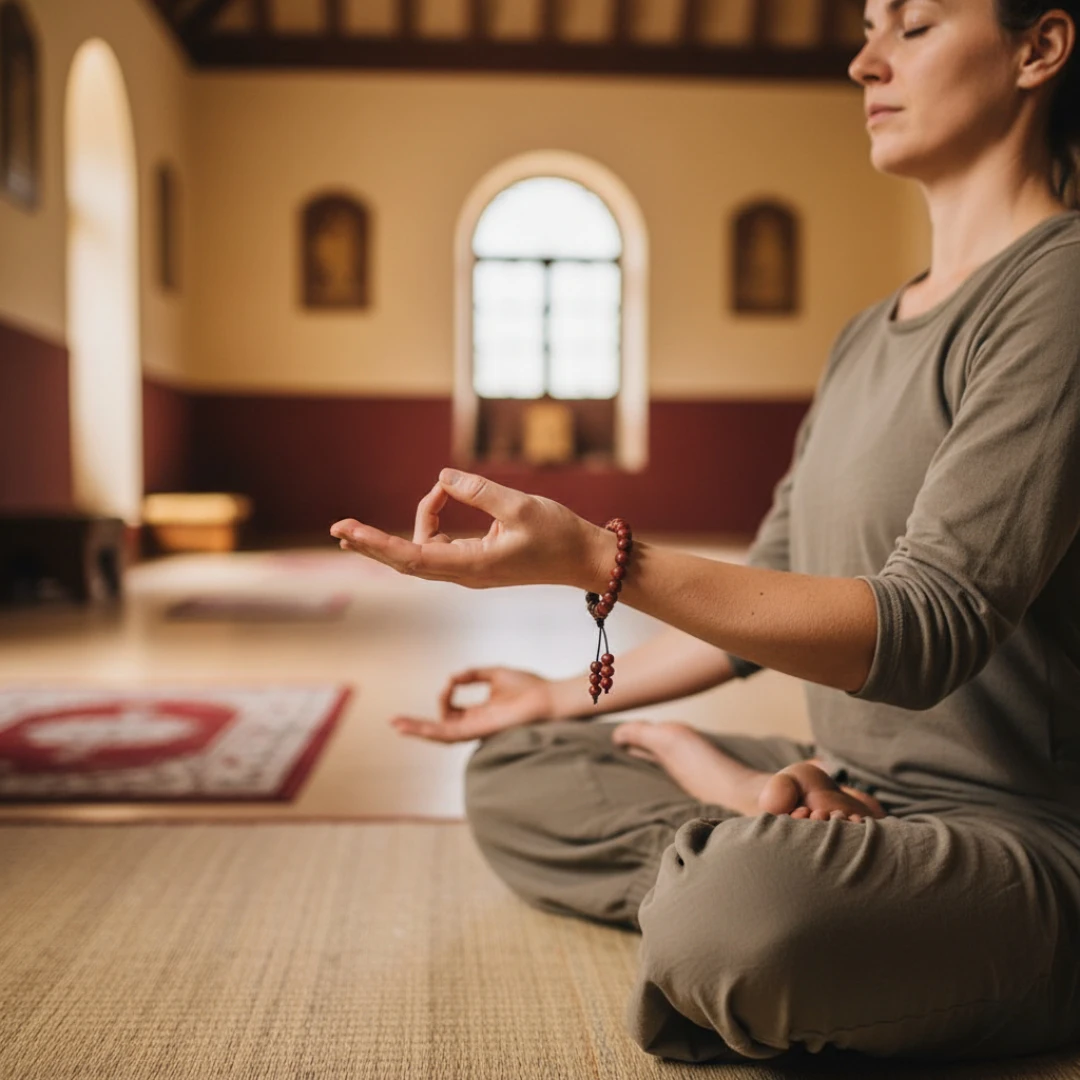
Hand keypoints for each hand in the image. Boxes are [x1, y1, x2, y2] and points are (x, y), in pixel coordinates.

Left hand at [330, 469, 604, 589]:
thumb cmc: (558, 534)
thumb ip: (478, 491)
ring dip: (419, 520)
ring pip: (423, 549)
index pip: (411, 556)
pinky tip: (440, 500)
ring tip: (440, 490)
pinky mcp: (476, 562)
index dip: (376, 543)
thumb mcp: (519, 506)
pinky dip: (434, 521)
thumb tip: (442, 477)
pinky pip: (440, 544)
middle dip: (372, 545)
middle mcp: (464, 573)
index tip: (347, 532)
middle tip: (338, 528)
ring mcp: (469, 570)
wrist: (584, 559)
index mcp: (472, 565)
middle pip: (405, 561)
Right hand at [391, 667, 556, 742]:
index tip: (453, 680)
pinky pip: (450, 734)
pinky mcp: (478, 731)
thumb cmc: (530, 687)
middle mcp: (476, 724)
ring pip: (440, 734)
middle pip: (440, 727)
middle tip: (395, 721)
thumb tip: (451, 677)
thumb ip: (472, 675)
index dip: (445, 695)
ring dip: (417, 730)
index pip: (451, 711)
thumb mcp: (495, 674)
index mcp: (480, 712)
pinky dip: (430, 730)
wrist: (547, 697)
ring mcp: (476, 730)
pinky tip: (414, 727)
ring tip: (396, 725)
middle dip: (417, 726)